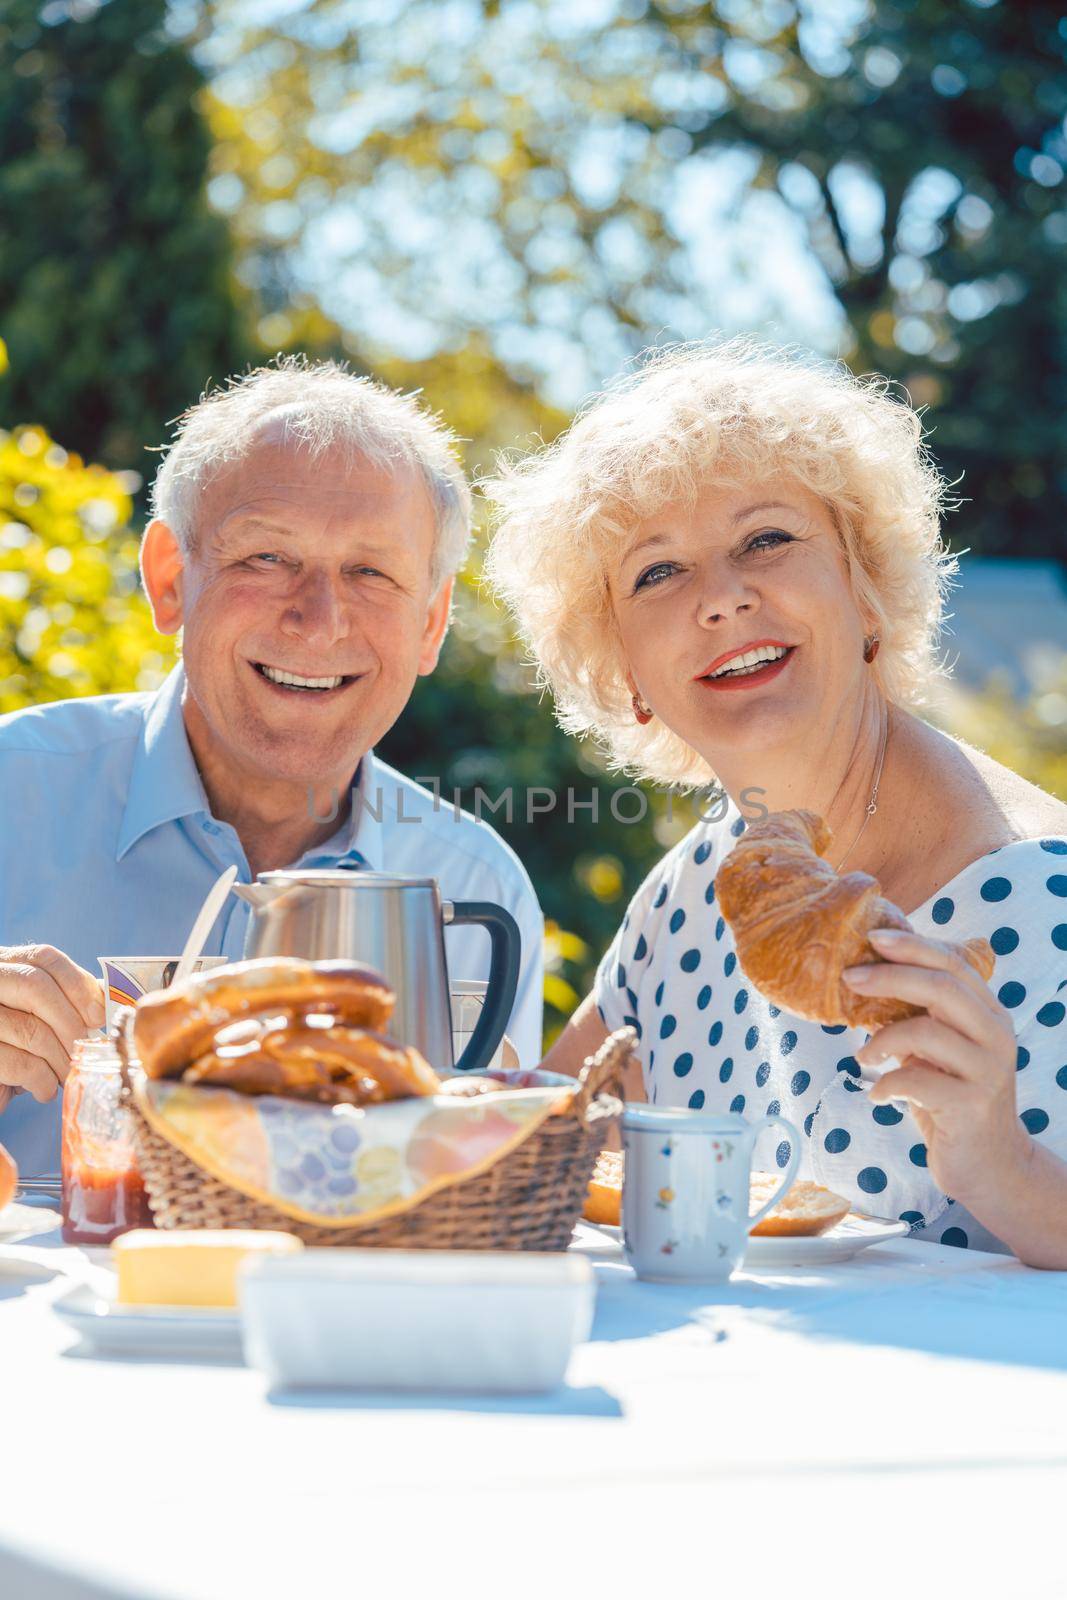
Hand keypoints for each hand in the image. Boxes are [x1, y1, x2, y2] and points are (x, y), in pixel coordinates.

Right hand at [0, 945, 105, 1111]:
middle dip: (70, 1023)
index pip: (44, 958)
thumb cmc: (20, 1049)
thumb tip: (113, 995)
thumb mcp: (45, 1018)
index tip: (98, 1015)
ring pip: (30, 1029)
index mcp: (6, 965)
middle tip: (84, 1050)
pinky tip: (45, 1089)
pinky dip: (42, 1080)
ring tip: (67, 1075)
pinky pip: (19, 1063)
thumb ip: (72, 1000)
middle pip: (35, 987)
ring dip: (60, 1059)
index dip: (78, 984)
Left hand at [845, 927, 1028, 1205]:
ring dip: (881, 1040)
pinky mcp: (972, 1106)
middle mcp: (996, 1035)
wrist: (989, 1165)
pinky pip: (916, 1081)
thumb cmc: (953, 1100)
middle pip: (942, 986)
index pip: (953, 963)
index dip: (912, 946)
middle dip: (890, 977)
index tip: (872, 938)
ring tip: (863, 1056)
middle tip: (850, 978)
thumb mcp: (939, 1052)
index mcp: (989, 1013)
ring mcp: (988, 1070)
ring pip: (927, 1031)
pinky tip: (876, 1095)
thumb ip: (919, 1017)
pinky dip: (885, 1084)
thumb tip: (866, 978)